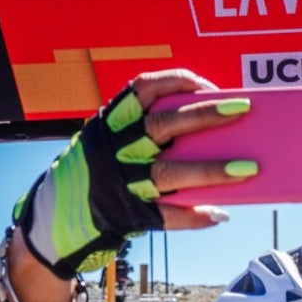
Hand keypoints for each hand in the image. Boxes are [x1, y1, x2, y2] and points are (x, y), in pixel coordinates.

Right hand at [12, 69, 248, 278]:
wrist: (53, 220)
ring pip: (170, 172)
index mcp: (110, 123)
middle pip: (164, 126)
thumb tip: (209, 138)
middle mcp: (114, 148)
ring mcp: (120, 182)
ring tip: (249, 169)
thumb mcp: (109, 145)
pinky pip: (166, 215)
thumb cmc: (95, 175)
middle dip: (205, 115)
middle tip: (243, 109)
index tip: (209, 84)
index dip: (177, 82)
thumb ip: (146, 138)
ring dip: (212, 170)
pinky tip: (219, 214)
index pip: (143, 89)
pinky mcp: (126, 214)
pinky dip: (194, 216)